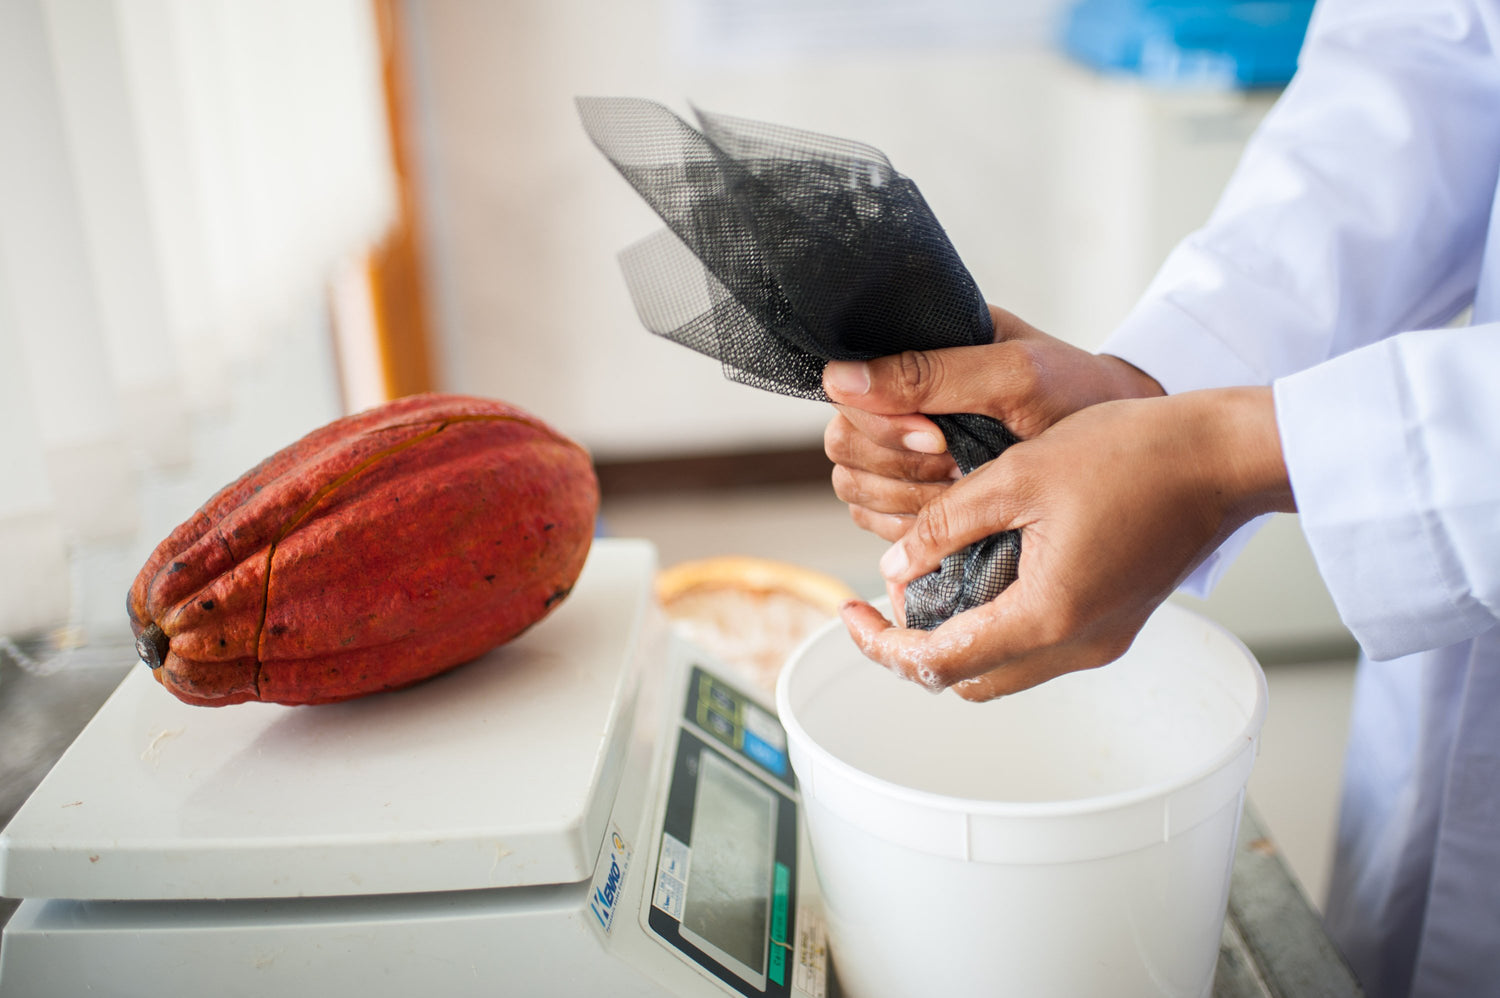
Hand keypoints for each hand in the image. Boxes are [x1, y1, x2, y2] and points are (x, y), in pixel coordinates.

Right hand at [822, 305, 1162, 542]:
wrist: (1133, 451)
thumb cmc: (1079, 398)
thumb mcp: (1015, 377)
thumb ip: (932, 374)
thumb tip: (839, 377)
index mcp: (920, 352)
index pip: (847, 393)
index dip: (884, 426)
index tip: (939, 440)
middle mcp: (903, 401)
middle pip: (845, 445)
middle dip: (899, 469)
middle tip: (957, 469)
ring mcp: (907, 452)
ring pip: (856, 487)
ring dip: (906, 502)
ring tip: (966, 490)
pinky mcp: (919, 496)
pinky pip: (877, 521)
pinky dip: (910, 529)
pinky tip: (958, 519)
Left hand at [839, 388, 1294, 699]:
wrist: (1221, 457)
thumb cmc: (1131, 452)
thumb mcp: (1016, 474)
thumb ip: (945, 525)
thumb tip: (895, 568)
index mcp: (1047, 616)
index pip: (939, 663)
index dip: (881, 644)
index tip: (849, 611)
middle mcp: (1075, 646)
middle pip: (967, 681)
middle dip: (912, 652)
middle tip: (877, 607)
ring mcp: (1099, 641)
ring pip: (1001, 670)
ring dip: (954, 643)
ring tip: (921, 590)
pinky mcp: (1113, 624)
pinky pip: (1035, 648)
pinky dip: (993, 628)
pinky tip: (975, 579)